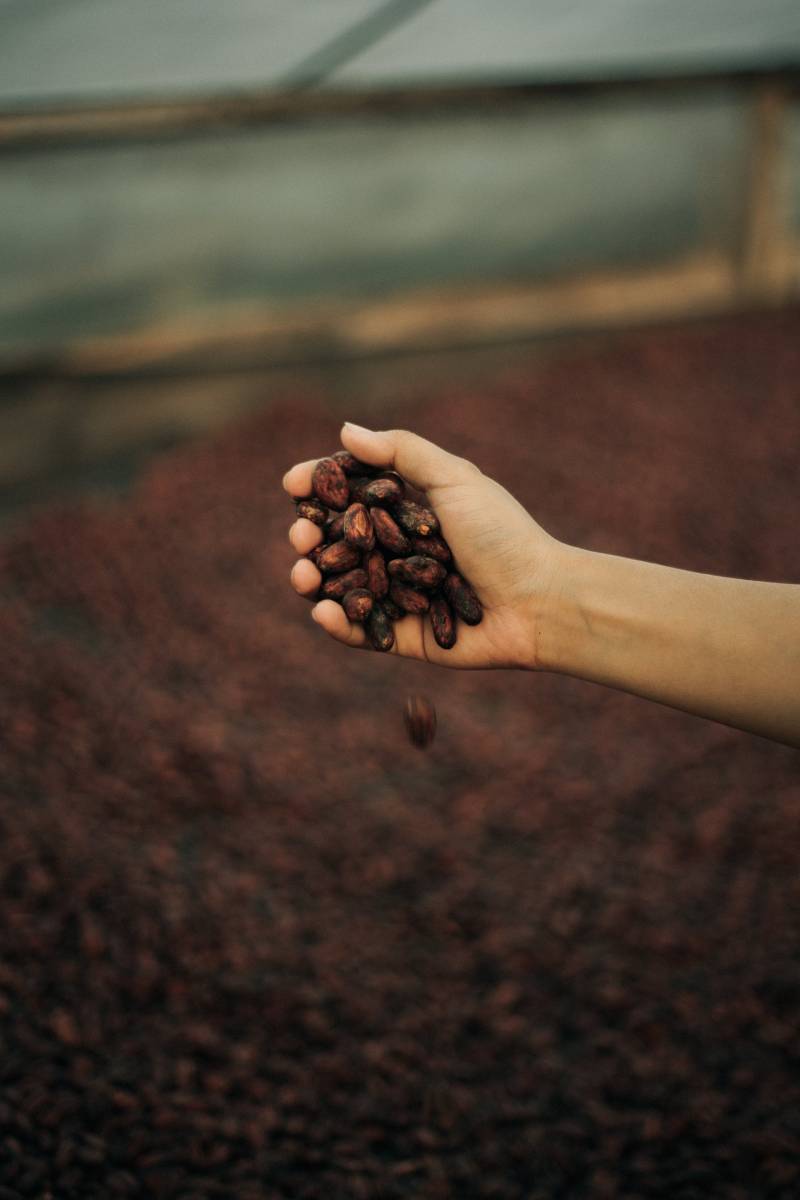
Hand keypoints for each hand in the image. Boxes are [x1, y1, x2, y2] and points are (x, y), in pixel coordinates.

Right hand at [283, 423, 562, 669]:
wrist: (540, 601)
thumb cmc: (503, 535)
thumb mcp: (454, 480)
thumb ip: (402, 452)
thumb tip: (345, 430)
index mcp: (409, 510)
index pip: (351, 494)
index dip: (318, 488)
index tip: (291, 483)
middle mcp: (399, 551)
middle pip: (338, 541)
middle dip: (308, 536)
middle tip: (301, 537)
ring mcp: (399, 594)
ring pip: (341, 586)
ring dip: (312, 578)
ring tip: (303, 573)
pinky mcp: (404, 636)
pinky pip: (361, 631)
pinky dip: (337, 623)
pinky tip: (322, 611)